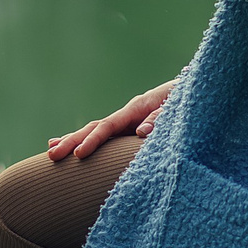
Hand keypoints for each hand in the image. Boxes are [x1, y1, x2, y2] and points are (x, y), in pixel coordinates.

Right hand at [46, 81, 175, 161]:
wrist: (196, 91)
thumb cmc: (187, 100)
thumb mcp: (177, 108)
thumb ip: (160, 119)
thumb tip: (140, 132)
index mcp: (136, 109)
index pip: (108, 126)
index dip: (93, 141)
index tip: (78, 155)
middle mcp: (127, 113)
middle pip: (95, 127)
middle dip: (72, 141)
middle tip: (52, 156)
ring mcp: (127, 119)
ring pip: (95, 129)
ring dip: (74, 140)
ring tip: (51, 151)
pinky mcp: (131, 125)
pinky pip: (106, 134)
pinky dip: (88, 140)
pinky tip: (74, 149)